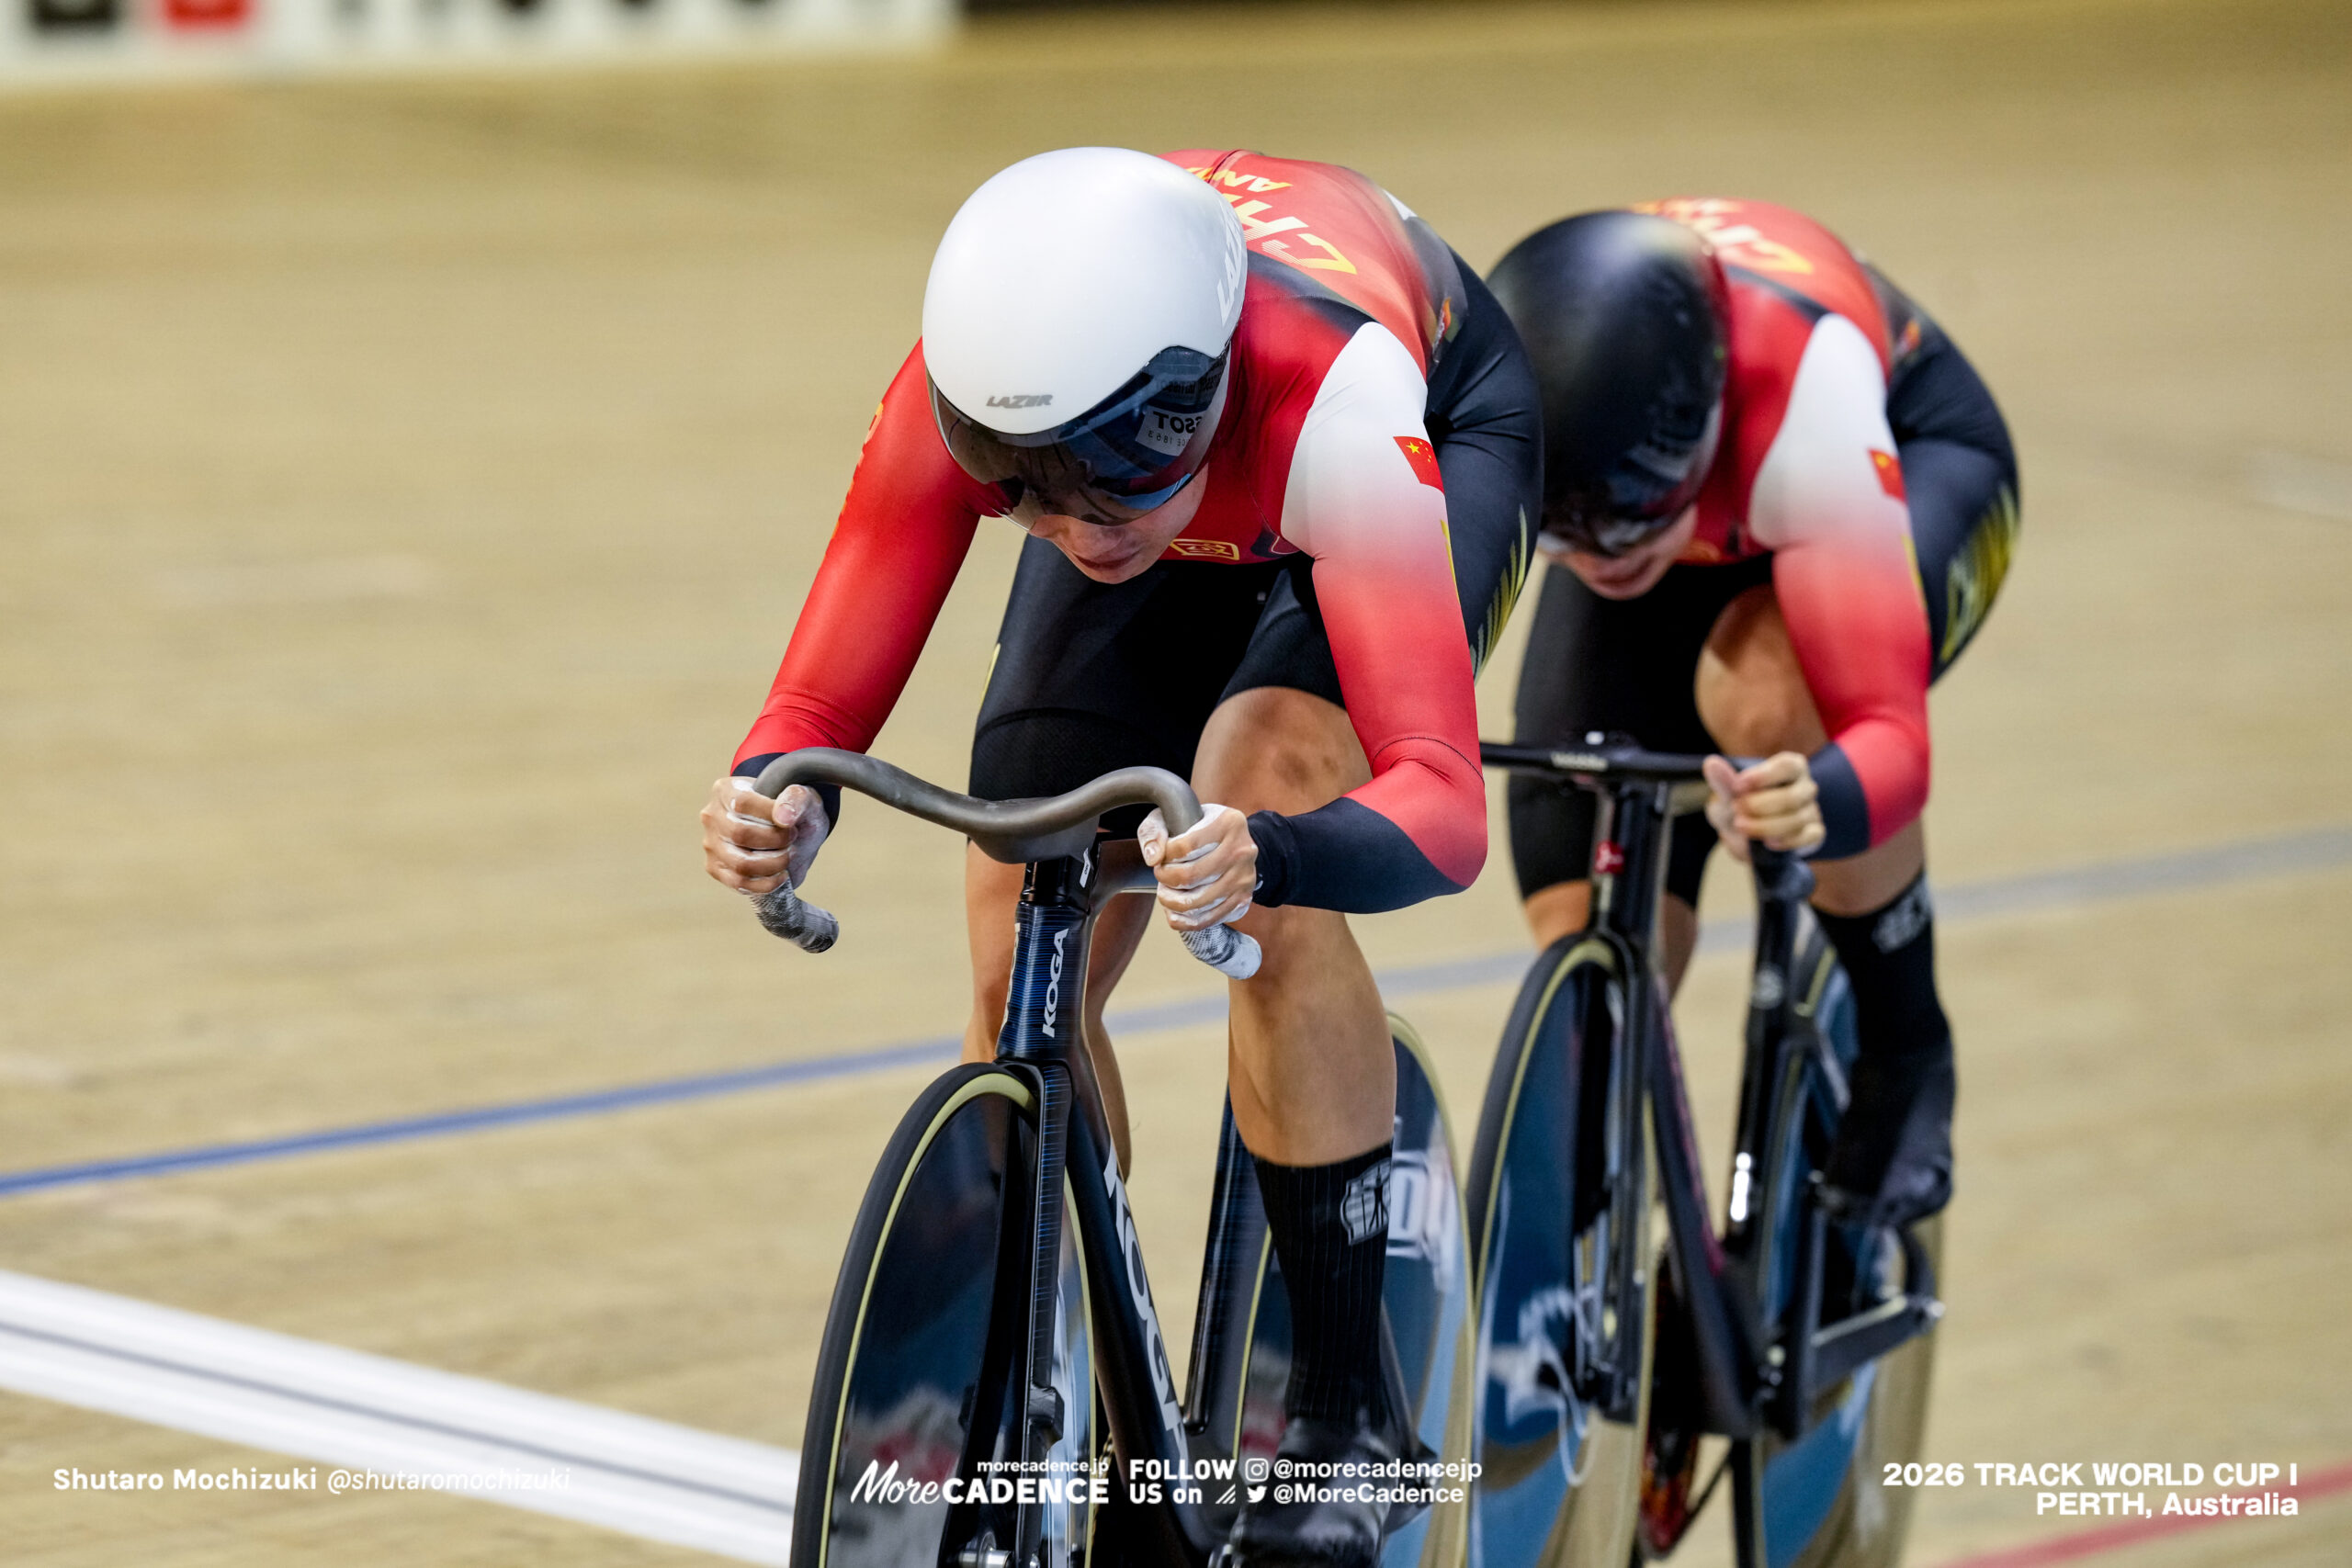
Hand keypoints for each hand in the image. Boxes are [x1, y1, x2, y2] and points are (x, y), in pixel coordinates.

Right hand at [701, 776, 830, 895]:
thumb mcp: (803, 797)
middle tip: (792, 838)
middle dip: (775, 840)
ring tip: (788, 856)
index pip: (742, 803)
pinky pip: (739, 883)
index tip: (791, 822)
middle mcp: (712, 816)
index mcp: (726, 790)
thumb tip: (783, 817)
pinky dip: (766, 883)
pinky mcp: (716, 869)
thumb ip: (797, 798)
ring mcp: (711, 844)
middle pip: (739, 834)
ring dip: (773, 863)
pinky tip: (781, 875)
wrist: (792, 832)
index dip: (771, 815)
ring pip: (739, 863)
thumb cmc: (793, 811)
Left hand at [1137, 804, 1256, 931]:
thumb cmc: (1199, 827)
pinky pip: (1207, 920)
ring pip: (1197, 902)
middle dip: (1165, 879)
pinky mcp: (1242, 900)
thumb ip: (1155, 831)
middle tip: (1161, 874)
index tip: (1162, 856)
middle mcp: (1242, 851)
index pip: (1184, 847)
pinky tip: (1174, 910)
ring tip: (1166, 891)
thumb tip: (1153, 858)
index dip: (1164, 856)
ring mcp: (1244, 878)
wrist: (1231, 841)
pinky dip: (1183, 920)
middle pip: (1190, 876)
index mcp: (1229, 823)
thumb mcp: (1174, 816)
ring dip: (1171, 901)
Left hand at [1702, 752, 1824, 860]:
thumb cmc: (1740, 805)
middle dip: (1761, 805)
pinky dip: (1787, 841)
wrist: (1745, 835)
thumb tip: (1711, 763)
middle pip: (1793, 796)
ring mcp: (1811, 810)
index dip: (1764, 776)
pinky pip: (1808, 837)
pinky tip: (1768, 842)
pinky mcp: (1814, 832)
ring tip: (1741, 825)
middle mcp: (1804, 787)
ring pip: (1798, 819)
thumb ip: (1724, 782)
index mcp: (1789, 767)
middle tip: (1736, 809)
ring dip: (1766, 825)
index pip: (1787, 766)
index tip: (1738, 785)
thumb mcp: (1728, 795)